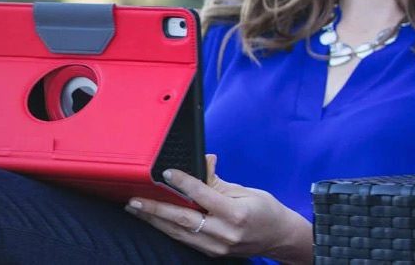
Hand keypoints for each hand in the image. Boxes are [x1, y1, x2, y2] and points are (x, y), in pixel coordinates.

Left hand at [124, 155, 311, 263]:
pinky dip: (168, 229)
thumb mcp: (246, 191)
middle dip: (156, 210)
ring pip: (179, 233)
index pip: (203, 195)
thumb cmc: (265, 211)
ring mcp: (217, 246)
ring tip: (136, 210)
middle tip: (134, 201)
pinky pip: (185, 239)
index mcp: (236, 213)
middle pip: (184, 219)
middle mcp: (225, 233)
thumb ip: (218, 180)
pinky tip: (155, 220)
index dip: (183, 183)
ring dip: (155, 221)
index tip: (166, 173)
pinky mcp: (212, 253)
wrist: (280, 238)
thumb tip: (202, 162)